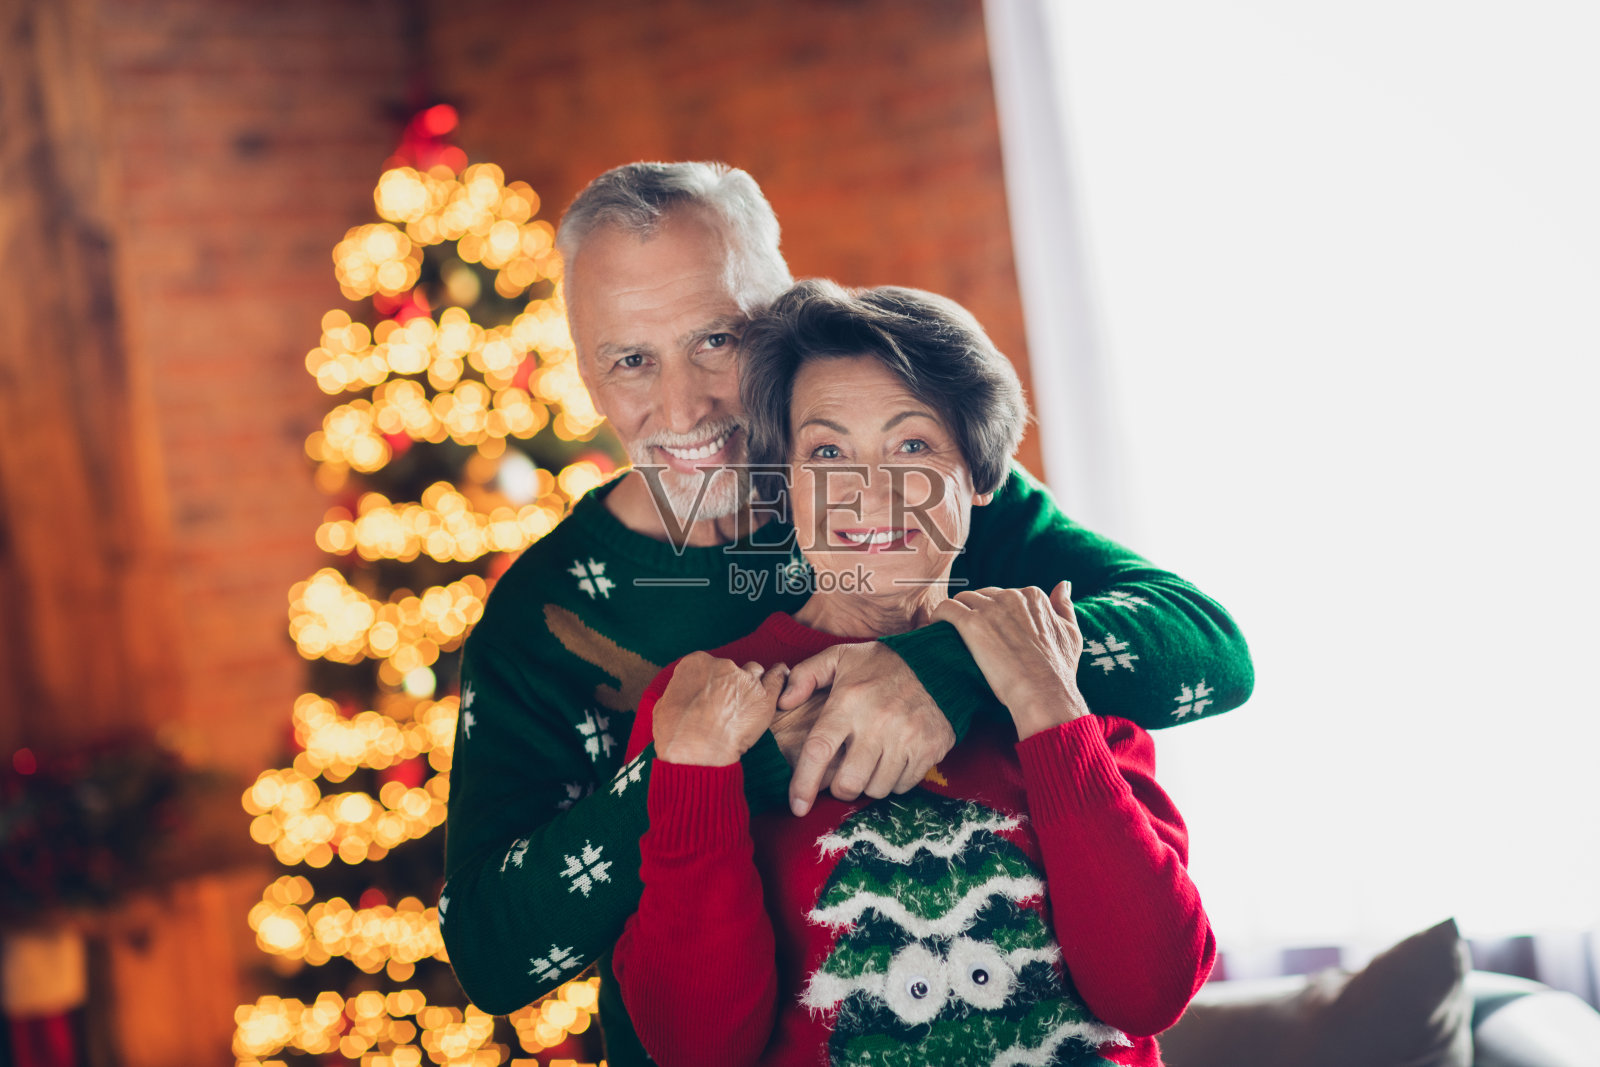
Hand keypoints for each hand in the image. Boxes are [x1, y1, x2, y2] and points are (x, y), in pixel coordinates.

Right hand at [652, 652, 786, 765]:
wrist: (695, 754)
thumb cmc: (675, 735)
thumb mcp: (663, 706)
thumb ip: (679, 692)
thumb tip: (683, 695)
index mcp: (695, 663)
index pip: (709, 665)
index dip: (711, 682)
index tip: (711, 696)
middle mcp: (722, 665)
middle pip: (733, 669)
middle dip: (731, 684)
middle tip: (728, 707)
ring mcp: (745, 679)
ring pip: (755, 674)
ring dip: (752, 686)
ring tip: (748, 705)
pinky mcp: (764, 696)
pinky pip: (778, 679)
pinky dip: (779, 679)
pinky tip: (780, 679)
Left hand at [778, 642, 954, 815]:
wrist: (938, 662)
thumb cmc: (882, 664)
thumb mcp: (839, 658)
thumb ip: (805, 676)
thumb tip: (782, 701)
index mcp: (848, 702)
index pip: (818, 751)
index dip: (804, 784)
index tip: (797, 805)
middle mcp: (877, 723)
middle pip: (848, 783)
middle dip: (839, 789)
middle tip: (842, 776)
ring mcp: (906, 738)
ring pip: (876, 789)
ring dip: (867, 784)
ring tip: (869, 764)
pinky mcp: (929, 748)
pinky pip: (903, 785)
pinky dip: (893, 781)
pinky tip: (891, 761)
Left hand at [930, 580, 1089, 739]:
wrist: (1044, 692)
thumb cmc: (1058, 670)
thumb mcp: (1070, 634)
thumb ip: (1064, 606)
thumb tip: (1063, 585)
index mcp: (1033, 596)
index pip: (1004, 595)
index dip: (996, 614)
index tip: (992, 632)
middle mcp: (1012, 595)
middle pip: (982, 595)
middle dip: (977, 613)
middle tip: (973, 638)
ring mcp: (991, 608)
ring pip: (963, 599)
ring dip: (957, 614)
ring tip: (952, 635)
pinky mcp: (971, 623)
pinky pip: (946, 608)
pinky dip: (939, 617)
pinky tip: (937, 629)